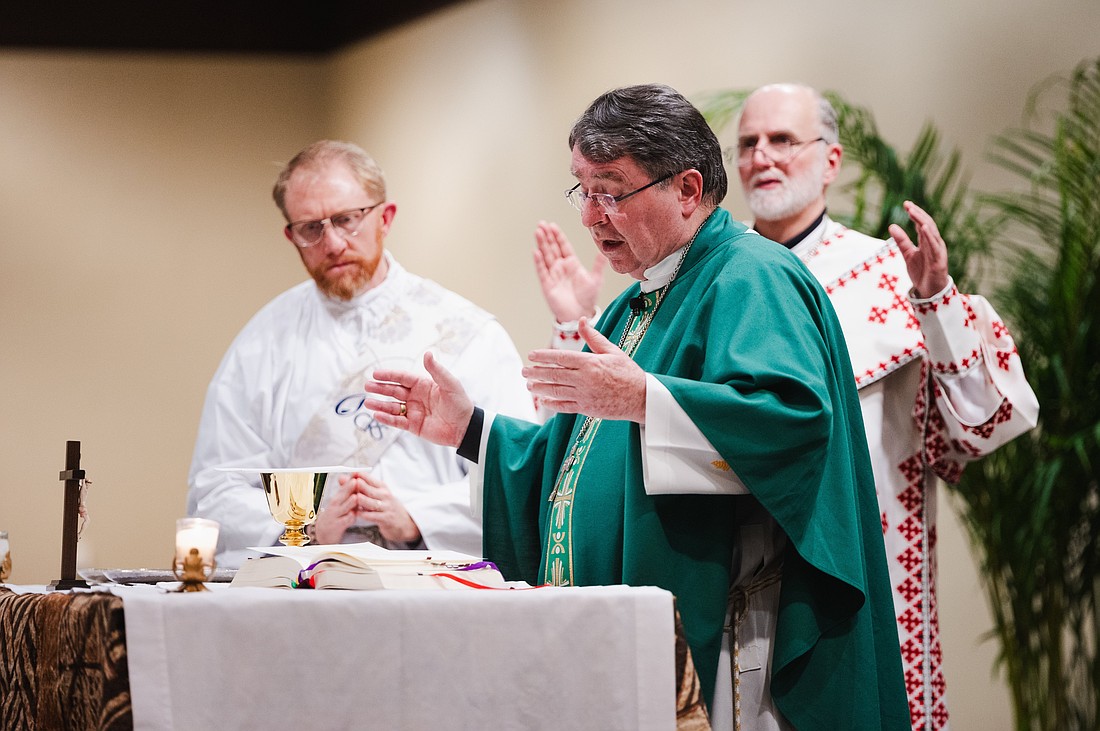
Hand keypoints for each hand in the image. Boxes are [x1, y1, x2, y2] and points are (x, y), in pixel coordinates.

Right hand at [311, 473, 367, 544]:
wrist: (325, 531)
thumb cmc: (337, 513)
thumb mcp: (341, 502)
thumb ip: (348, 492)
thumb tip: (357, 478)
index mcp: (337, 497)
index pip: (344, 487)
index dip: (350, 480)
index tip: (357, 473)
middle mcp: (335, 505)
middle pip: (342, 495)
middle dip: (348, 488)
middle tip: (355, 481)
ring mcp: (335, 515)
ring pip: (343, 508)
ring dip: (349, 502)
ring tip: (355, 497)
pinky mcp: (337, 526)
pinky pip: (343, 521)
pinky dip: (349, 518)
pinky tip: (353, 515)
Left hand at [313, 471, 420, 544]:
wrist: (402, 522)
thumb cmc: (385, 506)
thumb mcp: (376, 494)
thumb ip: (359, 486)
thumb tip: (341, 478)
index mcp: (382, 487)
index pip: (370, 479)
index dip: (360, 476)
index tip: (351, 473)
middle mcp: (385, 496)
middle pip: (371, 490)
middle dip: (361, 486)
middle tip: (351, 483)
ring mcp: (386, 507)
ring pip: (372, 503)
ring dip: (363, 500)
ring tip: (355, 498)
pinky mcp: (386, 519)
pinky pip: (374, 516)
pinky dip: (365, 515)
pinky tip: (357, 513)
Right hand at [363, 351, 474, 447]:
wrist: (466, 427)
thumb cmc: (460, 403)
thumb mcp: (450, 384)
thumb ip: (436, 370)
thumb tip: (427, 353)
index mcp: (423, 385)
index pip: (402, 378)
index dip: (389, 376)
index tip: (375, 374)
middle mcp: (416, 397)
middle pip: (394, 391)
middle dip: (380, 388)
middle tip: (367, 386)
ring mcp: (413, 411)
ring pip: (393, 407)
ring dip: (380, 404)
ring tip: (367, 402)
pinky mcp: (413, 426)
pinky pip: (397, 421)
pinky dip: (387, 419)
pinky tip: (377, 415)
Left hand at [523, 318, 646, 422]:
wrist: (641, 398)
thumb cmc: (628, 372)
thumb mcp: (612, 351)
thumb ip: (593, 337)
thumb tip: (581, 320)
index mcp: (590, 363)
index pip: (560, 358)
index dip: (543, 356)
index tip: (531, 355)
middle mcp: (584, 379)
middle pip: (554, 374)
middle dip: (536, 372)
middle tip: (524, 371)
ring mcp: (584, 395)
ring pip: (556, 390)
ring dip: (540, 388)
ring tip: (529, 385)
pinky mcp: (586, 408)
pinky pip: (565, 406)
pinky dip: (552, 404)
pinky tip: (543, 401)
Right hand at [533, 220, 606, 321]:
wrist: (580, 314)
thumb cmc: (588, 299)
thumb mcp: (596, 279)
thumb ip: (598, 265)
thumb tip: (603, 252)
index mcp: (572, 264)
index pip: (564, 246)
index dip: (558, 236)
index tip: (553, 226)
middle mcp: (561, 267)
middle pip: (553, 248)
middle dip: (547, 236)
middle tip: (542, 224)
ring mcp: (553, 275)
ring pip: (546, 256)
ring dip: (541, 244)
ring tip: (537, 232)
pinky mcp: (548, 285)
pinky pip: (542, 271)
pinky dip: (539, 262)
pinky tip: (536, 252)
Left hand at [889, 200, 950, 297]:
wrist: (929, 290)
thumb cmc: (921, 271)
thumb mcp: (908, 254)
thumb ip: (901, 241)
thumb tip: (892, 225)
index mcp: (927, 241)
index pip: (921, 223)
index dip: (914, 213)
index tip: (906, 204)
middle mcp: (934, 243)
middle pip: (927, 224)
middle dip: (917, 214)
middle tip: (907, 205)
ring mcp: (938, 251)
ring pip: (932, 233)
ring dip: (923, 221)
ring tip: (914, 212)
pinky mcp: (939, 260)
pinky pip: (935, 246)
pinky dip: (930, 236)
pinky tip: (925, 227)